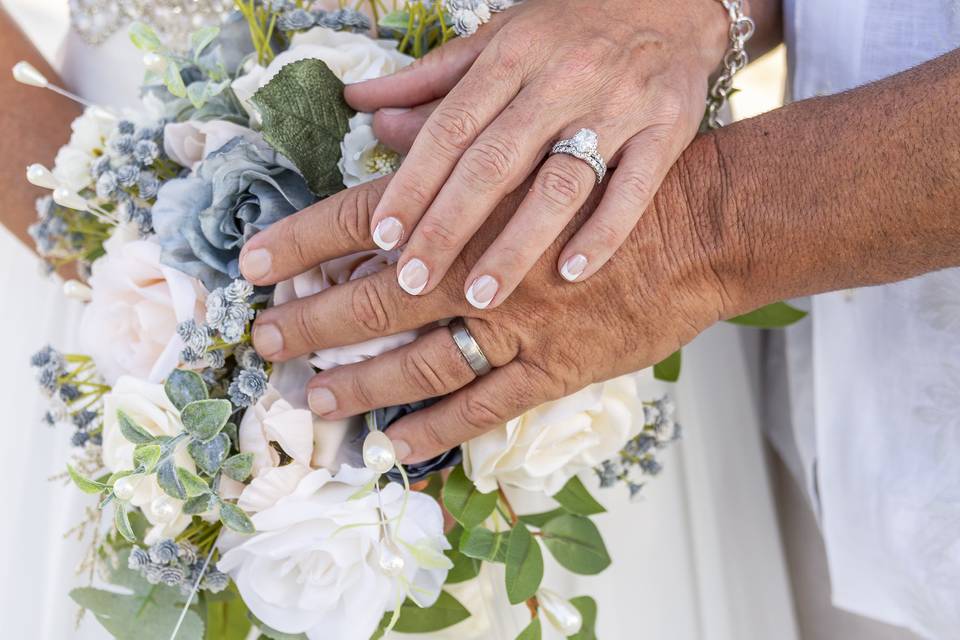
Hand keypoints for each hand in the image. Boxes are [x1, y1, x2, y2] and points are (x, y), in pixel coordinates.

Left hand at [239, 147, 736, 462]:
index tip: (253, 264)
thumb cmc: (616, 174)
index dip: (302, 240)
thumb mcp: (540, 141)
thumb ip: (452, 125)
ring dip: (361, 383)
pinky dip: (436, 427)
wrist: (706, 221)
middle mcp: (486, 266)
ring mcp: (521, 324)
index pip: (365, 217)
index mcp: (473, 202)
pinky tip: (394, 445)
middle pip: (378, 297)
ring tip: (314, 400)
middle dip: (313, 321)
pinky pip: (485, 405)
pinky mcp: (559, 367)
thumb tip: (379, 115)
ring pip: (422, 362)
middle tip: (265, 343)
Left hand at [343, 0, 728, 308]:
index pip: (451, 127)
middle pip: (494, 162)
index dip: (414, 183)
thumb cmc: (573, 27)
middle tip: (411, 281)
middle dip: (448, 226)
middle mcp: (561, 80)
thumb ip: (432, 79)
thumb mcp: (500, 37)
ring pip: (559, 184)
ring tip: (480, 297)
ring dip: (516, 244)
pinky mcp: (666, 131)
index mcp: (512, 55)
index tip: (383, 235)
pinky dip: (604, 233)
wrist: (674, 1)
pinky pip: (633, 190)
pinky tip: (571, 273)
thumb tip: (363, 106)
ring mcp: (617, 107)